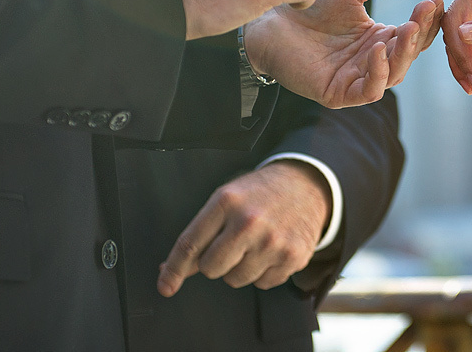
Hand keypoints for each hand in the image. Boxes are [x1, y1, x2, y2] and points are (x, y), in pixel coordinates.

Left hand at [157, 160, 330, 296]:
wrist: (306, 185)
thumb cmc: (260, 193)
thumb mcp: (227, 200)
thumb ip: (201, 233)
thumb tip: (171, 269)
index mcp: (227, 202)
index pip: (190, 243)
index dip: (174, 269)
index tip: (165, 286)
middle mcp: (249, 222)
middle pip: (211, 268)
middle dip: (215, 262)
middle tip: (230, 244)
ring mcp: (273, 241)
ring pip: (235, 279)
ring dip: (240, 267)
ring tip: (255, 243)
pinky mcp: (292, 257)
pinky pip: (262, 283)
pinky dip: (263, 271)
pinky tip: (271, 249)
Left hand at [245, 0, 443, 107]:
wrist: (270, 17)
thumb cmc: (310, 2)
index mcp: (380, 38)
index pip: (413, 33)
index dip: (426, 19)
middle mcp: (373, 61)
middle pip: (409, 54)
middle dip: (420, 33)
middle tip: (425, 11)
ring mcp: (357, 79)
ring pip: (394, 73)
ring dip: (404, 52)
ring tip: (407, 27)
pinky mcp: (339, 94)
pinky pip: (369, 90)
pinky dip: (379, 72)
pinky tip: (378, 48)